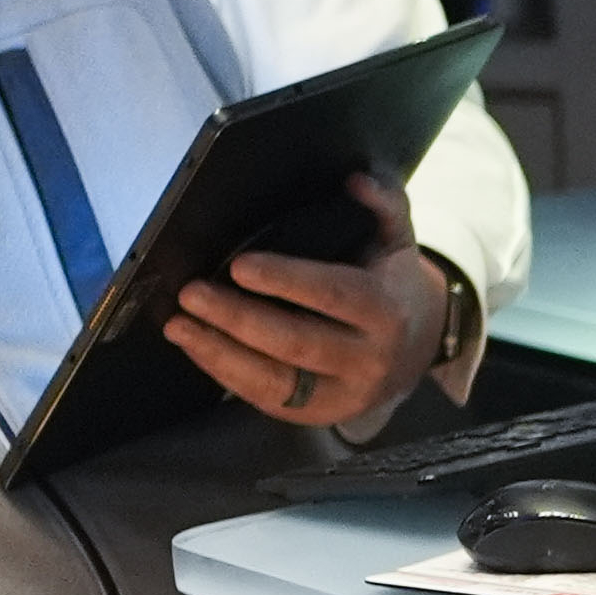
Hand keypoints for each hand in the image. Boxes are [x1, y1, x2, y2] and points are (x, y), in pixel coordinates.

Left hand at [168, 169, 448, 431]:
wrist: (416, 352)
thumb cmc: (393, 288)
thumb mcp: (399, 242)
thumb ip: (385, 205)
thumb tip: (357, 180)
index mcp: (386, 311)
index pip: (334, 295)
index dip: (286, 281)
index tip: (240, 267)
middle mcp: (369, 359)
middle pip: (297, 342)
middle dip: (238, 319)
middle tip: (193, 293)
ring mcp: (343, 394)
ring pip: (275, 380)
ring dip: (220, 353)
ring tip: (179, 326)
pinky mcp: (319, 414)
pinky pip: (266, 399)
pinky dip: (226, 373)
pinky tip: (198, 347)